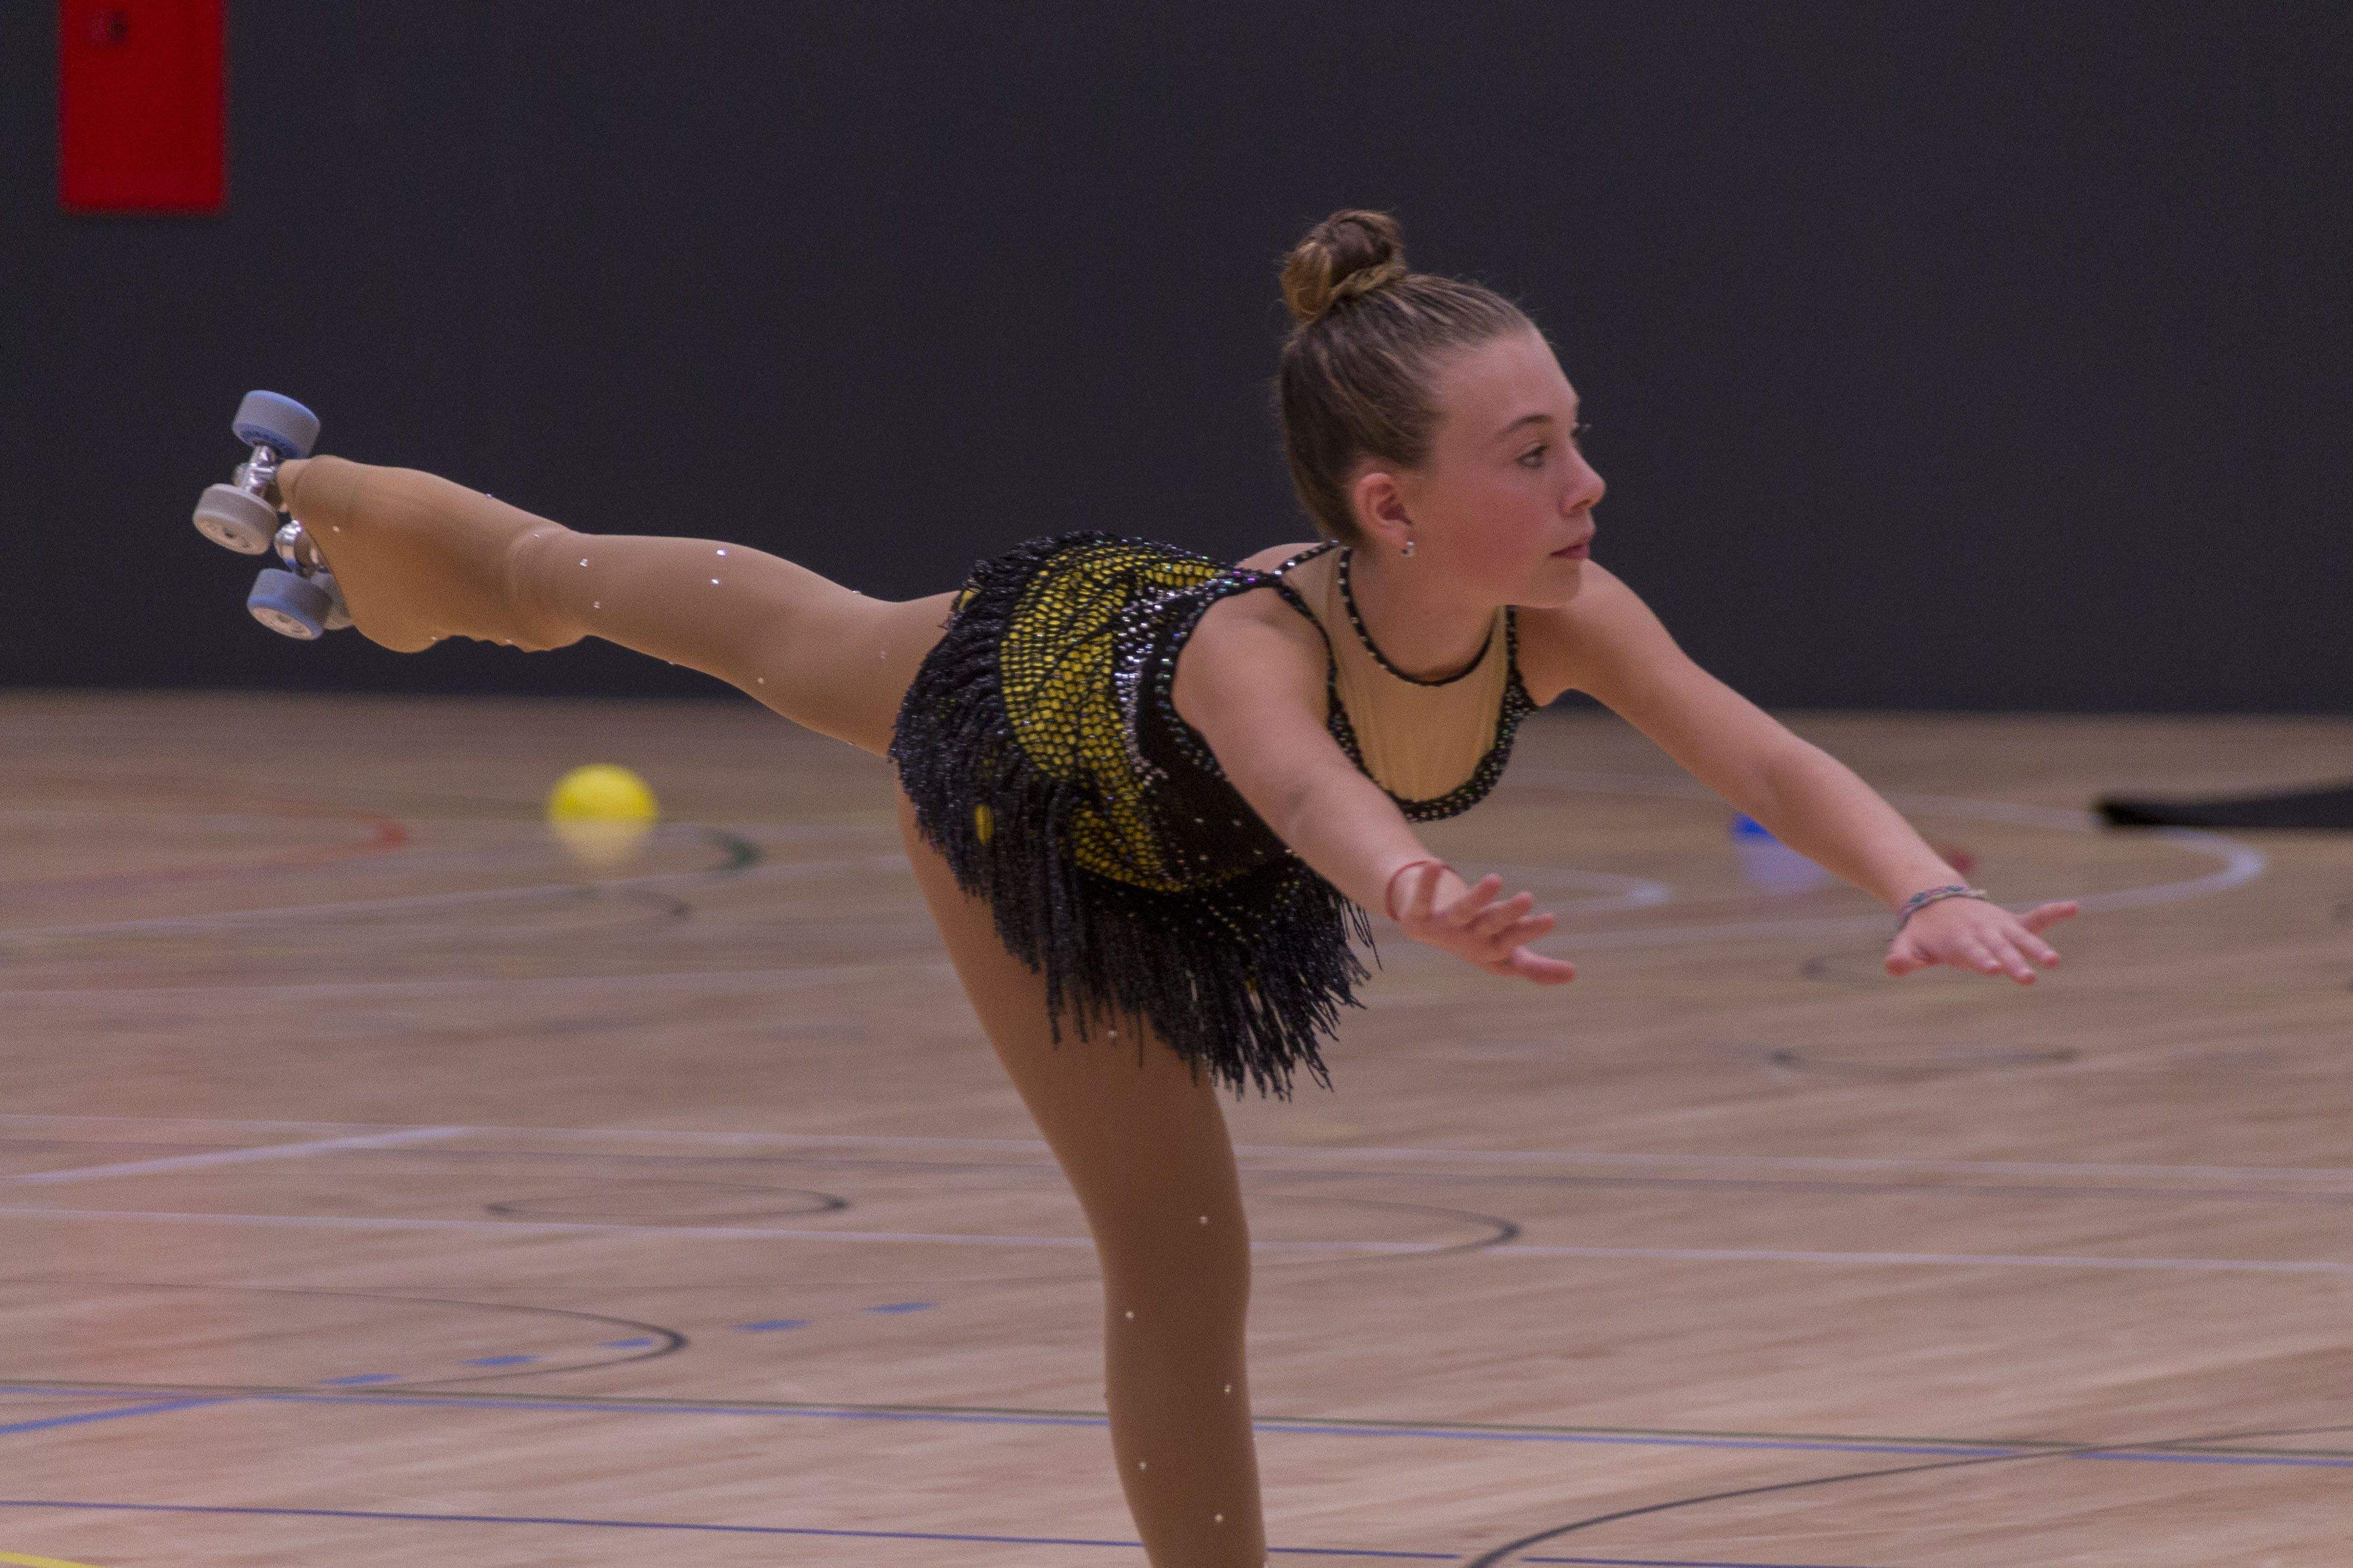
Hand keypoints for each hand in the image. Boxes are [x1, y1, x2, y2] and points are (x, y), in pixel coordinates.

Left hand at [1391, 862, 1576, 984]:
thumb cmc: (1474, 939)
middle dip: (1509, 916)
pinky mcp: (1418, 918)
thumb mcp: (1505, 952)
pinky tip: (1434, 864)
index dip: (1529, 934)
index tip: (1551, 917)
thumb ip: (1535, 966)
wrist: (1423, 927)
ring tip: (1495, 879)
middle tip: (1528, 897)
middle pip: (1493, 929)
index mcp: (1493, 952)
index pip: (1515, 949)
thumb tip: (1574, 975)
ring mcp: (1444, 930)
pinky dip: (1426, 885)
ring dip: (1478, 897)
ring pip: (1464, 912)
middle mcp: (1470, 942)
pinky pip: (1421, 900)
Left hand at [1885, 895, 2079, 982]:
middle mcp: (1982, 932)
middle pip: (1999, 949)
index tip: (1992, 968)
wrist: (1934, 900)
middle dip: (2014, 963)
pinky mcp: (2011, 923)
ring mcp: (1998, 927)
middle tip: (2028, 979)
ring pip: (2021, 937)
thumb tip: (1893, 966)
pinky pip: (2035, 917)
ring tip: (2055, 961)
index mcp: (1958, 940)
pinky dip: (2053, 912)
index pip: (1971, 952)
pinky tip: (2073, 907)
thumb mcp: (1907, 945)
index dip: (1981, 960)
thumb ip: (1902, 958)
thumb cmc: (1922, 933)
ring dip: (2037, 947)